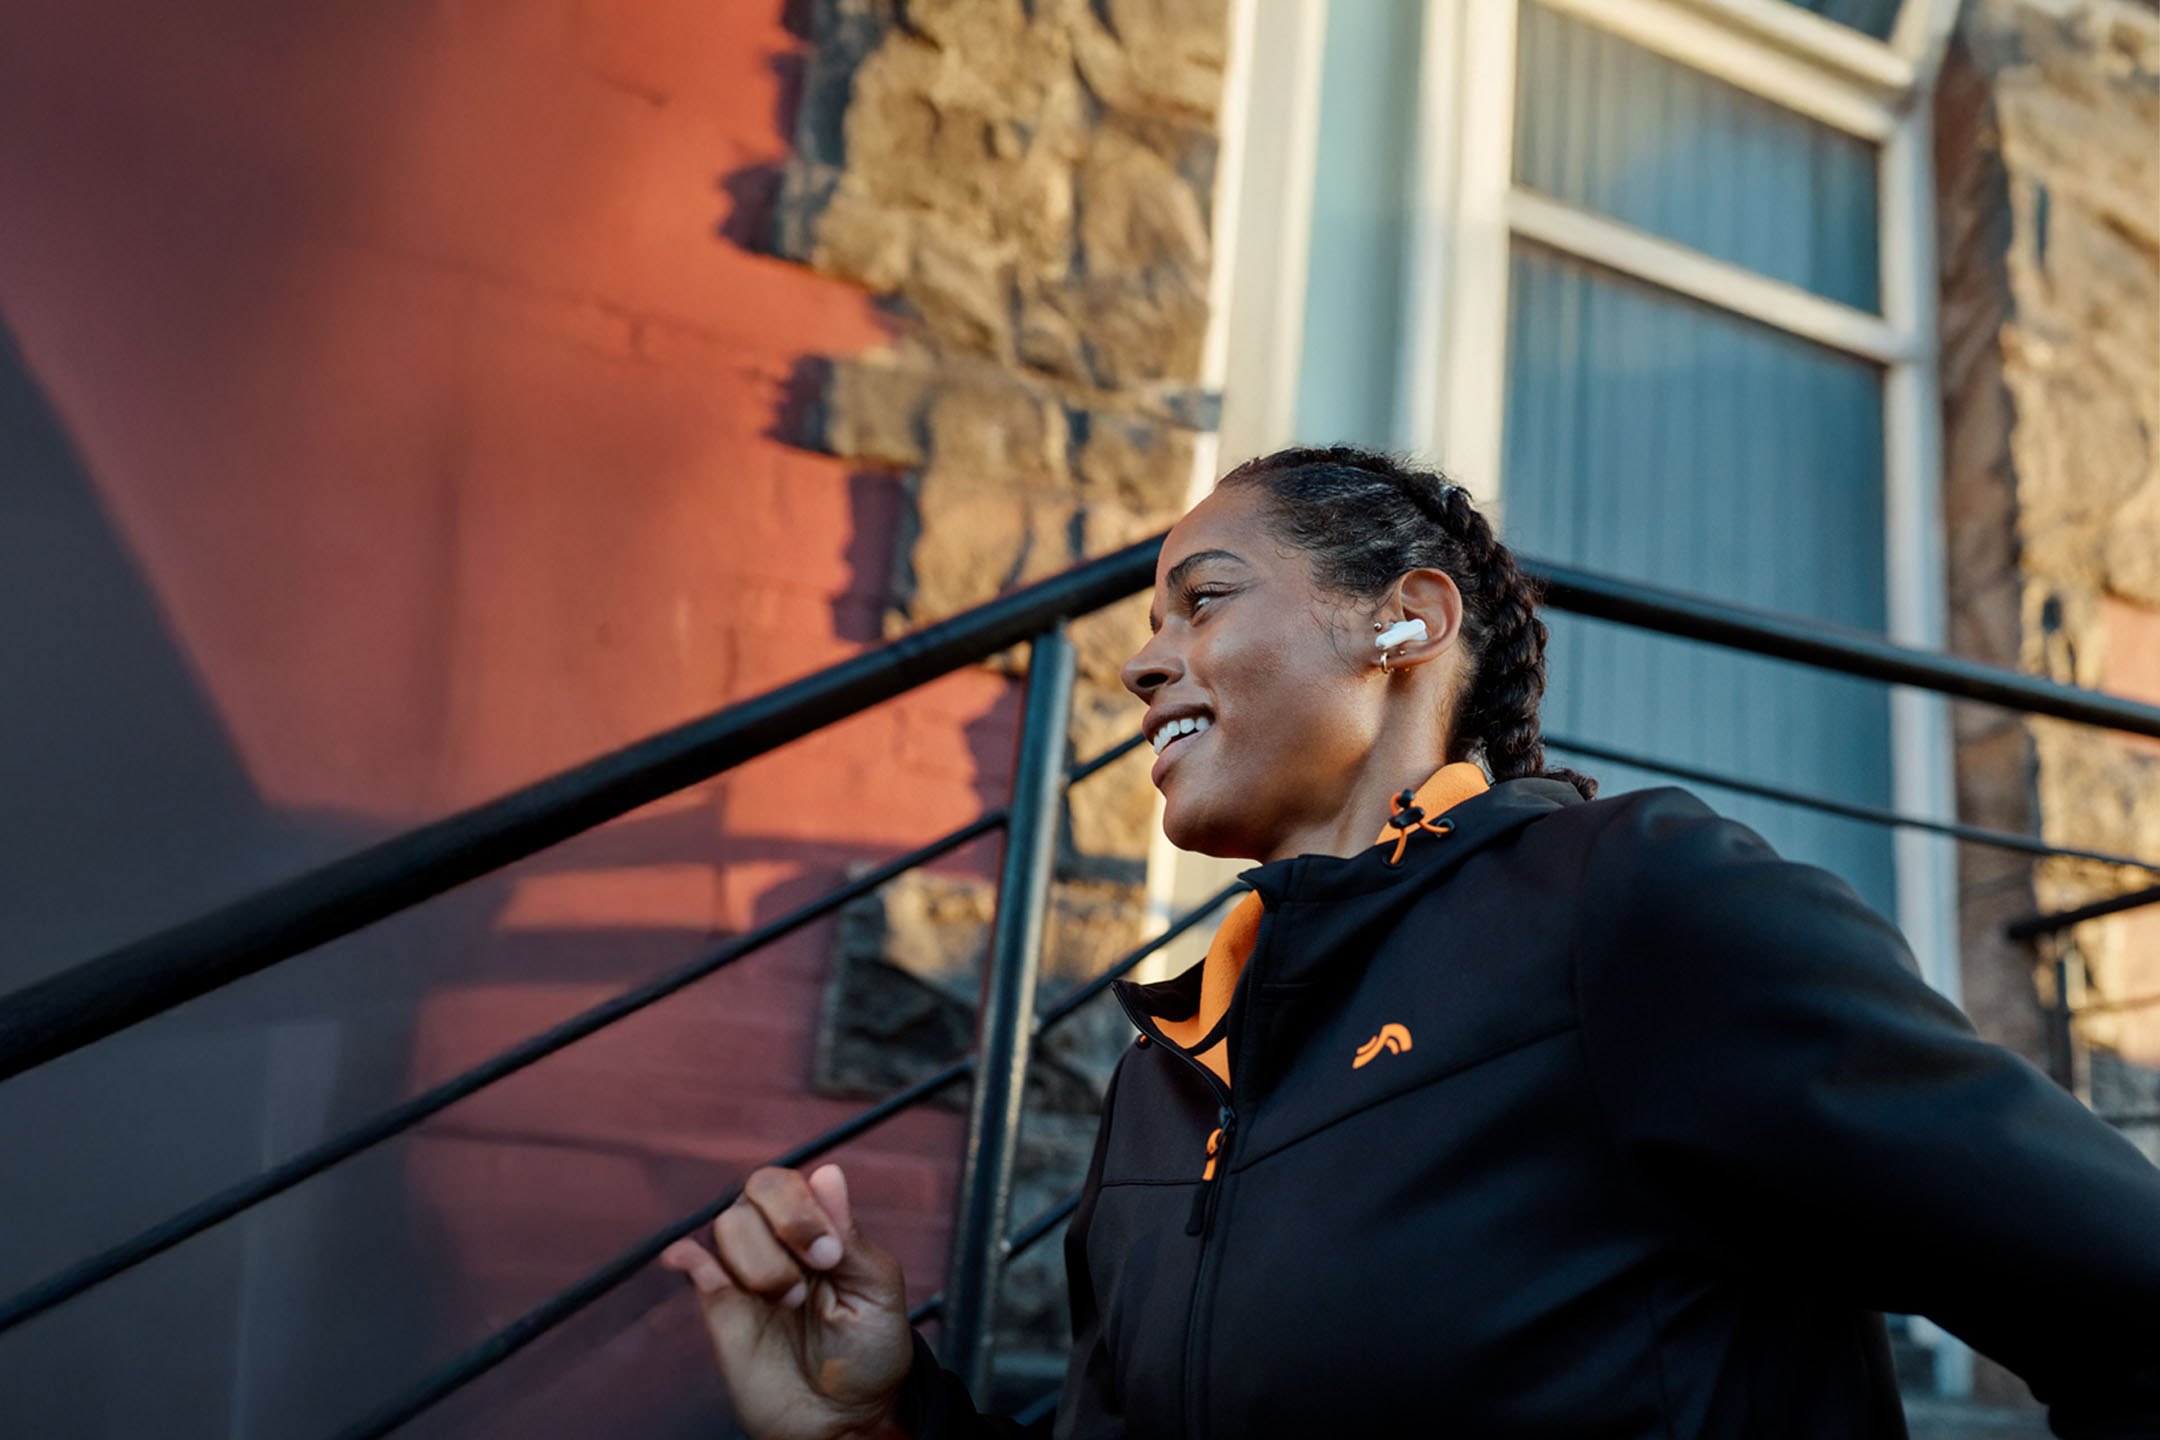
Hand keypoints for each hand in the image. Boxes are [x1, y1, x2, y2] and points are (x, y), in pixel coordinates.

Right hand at [661, 1164, 913, 1439]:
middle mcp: (780, 1240)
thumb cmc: (870, 1353)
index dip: (804, 1209)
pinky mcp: (719, 1305)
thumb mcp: (877, 1291)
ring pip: (728, 1226)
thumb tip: (828, 1172)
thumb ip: (850, 1235)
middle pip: (755, 1191)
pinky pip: (692, 1263)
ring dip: (759, 1264)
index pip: (793, 1182)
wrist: (842, 1420)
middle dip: (783, 1228)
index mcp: (822, 1227)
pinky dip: (688, 1256)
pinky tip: (696, 1266)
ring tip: (787, 1303)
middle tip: (810, 1275)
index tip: (830, 1257)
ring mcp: (747, 1270)